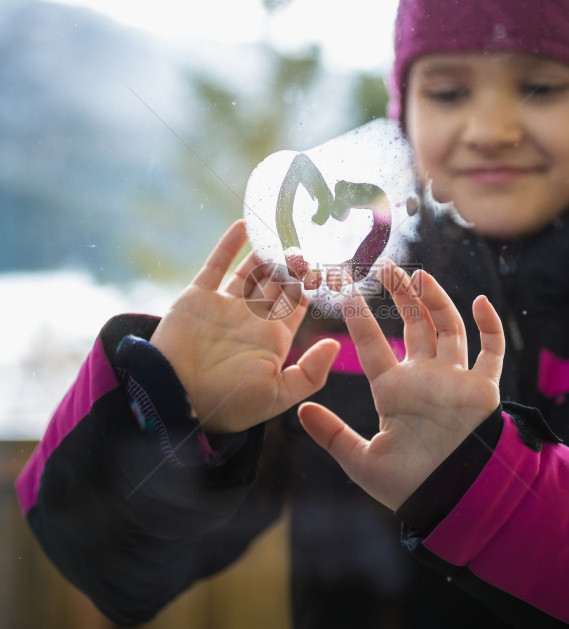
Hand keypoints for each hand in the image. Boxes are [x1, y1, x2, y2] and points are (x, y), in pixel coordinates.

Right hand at [150, 220, 339, 432]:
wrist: (175, 399)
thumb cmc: (228, 403)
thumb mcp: (278, 395)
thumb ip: (310, 373)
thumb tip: (334, 344)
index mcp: (272, 338)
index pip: (298, 302)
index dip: (312, 284)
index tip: (328, 263)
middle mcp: (251, 318)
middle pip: (278, 281)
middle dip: (293, 263)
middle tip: (307, 242)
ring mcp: (224, 306)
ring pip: (251, 270)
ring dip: (267, 252)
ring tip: (282, 232)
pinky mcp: (197, 297)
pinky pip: (216, 265)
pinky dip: (229, 245)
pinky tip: (244, 224)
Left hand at [298, 262, 503, 509]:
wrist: (449, 500)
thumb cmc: (406, 485)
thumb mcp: (360, 460)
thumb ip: (332, 434)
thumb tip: (299, 411)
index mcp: (393, 390)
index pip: (372, 344)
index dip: (360, 317)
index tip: (345, 291)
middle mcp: (423, 378)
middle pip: (413, 325)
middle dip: (401, 295)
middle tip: (386, 267)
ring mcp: (454, 380)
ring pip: (448, 328)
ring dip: (436, 301)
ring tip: (420, 275)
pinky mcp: (483, 389)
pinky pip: (491, 352)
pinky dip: (490, 327)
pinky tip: (480, 301)